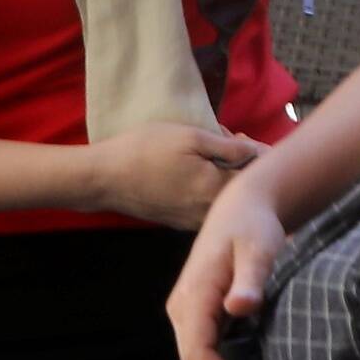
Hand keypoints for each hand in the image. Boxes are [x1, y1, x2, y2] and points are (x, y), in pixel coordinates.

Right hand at [92, 117, 264, 232]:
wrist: (101, 178)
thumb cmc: (145, 150)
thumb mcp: (192, 137)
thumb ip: (230, 148)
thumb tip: (258, 153)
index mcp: (214, 189)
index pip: (253, 177)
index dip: (256, 154)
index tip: (242, 138)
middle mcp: (206, 211)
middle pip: (240, 189)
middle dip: (242, 164)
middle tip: (230, 141)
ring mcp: (190, 220)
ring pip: (223, 198)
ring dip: (225, 175)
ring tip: (212, 153)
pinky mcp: (177, 221)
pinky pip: (205, 205)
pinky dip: (209, 187)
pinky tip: (197, 170)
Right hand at [168, 164, 290, 359]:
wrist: (242, 205)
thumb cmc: (253, 225)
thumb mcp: (259, 246)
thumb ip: (251, 277)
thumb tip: (238, 308)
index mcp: (193, 298)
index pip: (197, 354)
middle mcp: (183, 311)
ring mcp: (188, 314)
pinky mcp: (198, 314)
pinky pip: (205, 351)